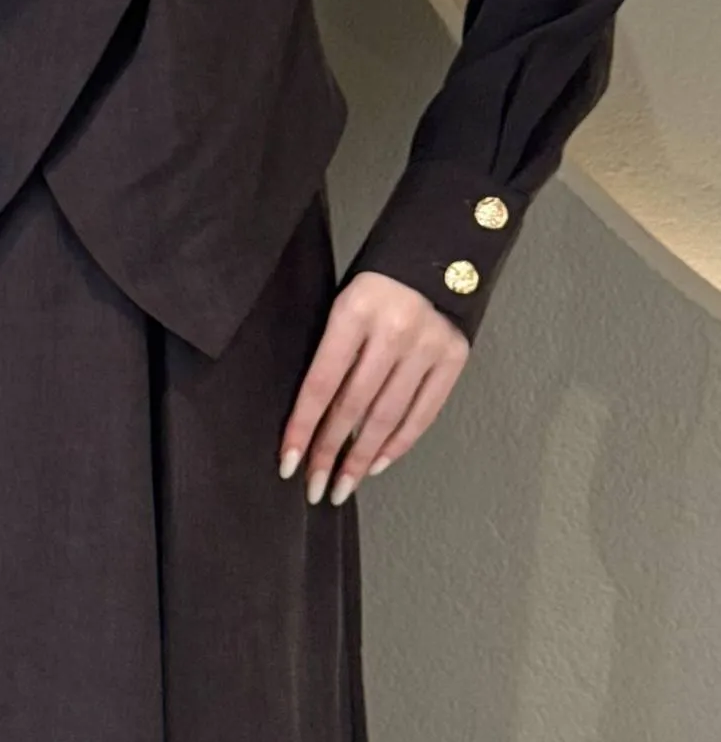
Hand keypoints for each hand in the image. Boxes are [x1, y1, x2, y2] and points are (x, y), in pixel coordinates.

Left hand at [278, 272, 470, 504]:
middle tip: (315, 488)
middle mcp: (393, 331)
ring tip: (342, 486)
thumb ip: (331, 351)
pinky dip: (398, 443)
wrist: (436, 253)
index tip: (289, 462)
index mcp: (353, 311)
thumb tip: (311, 417)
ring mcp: (427, 345)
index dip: (303, 426)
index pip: (321, 383)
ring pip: (387, 417)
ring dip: (361, 458)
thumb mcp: (341, 302)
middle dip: (330, 453)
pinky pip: (422, 413)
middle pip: (353, 406)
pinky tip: (376, 463)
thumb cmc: (375, 284)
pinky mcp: (454, 357)